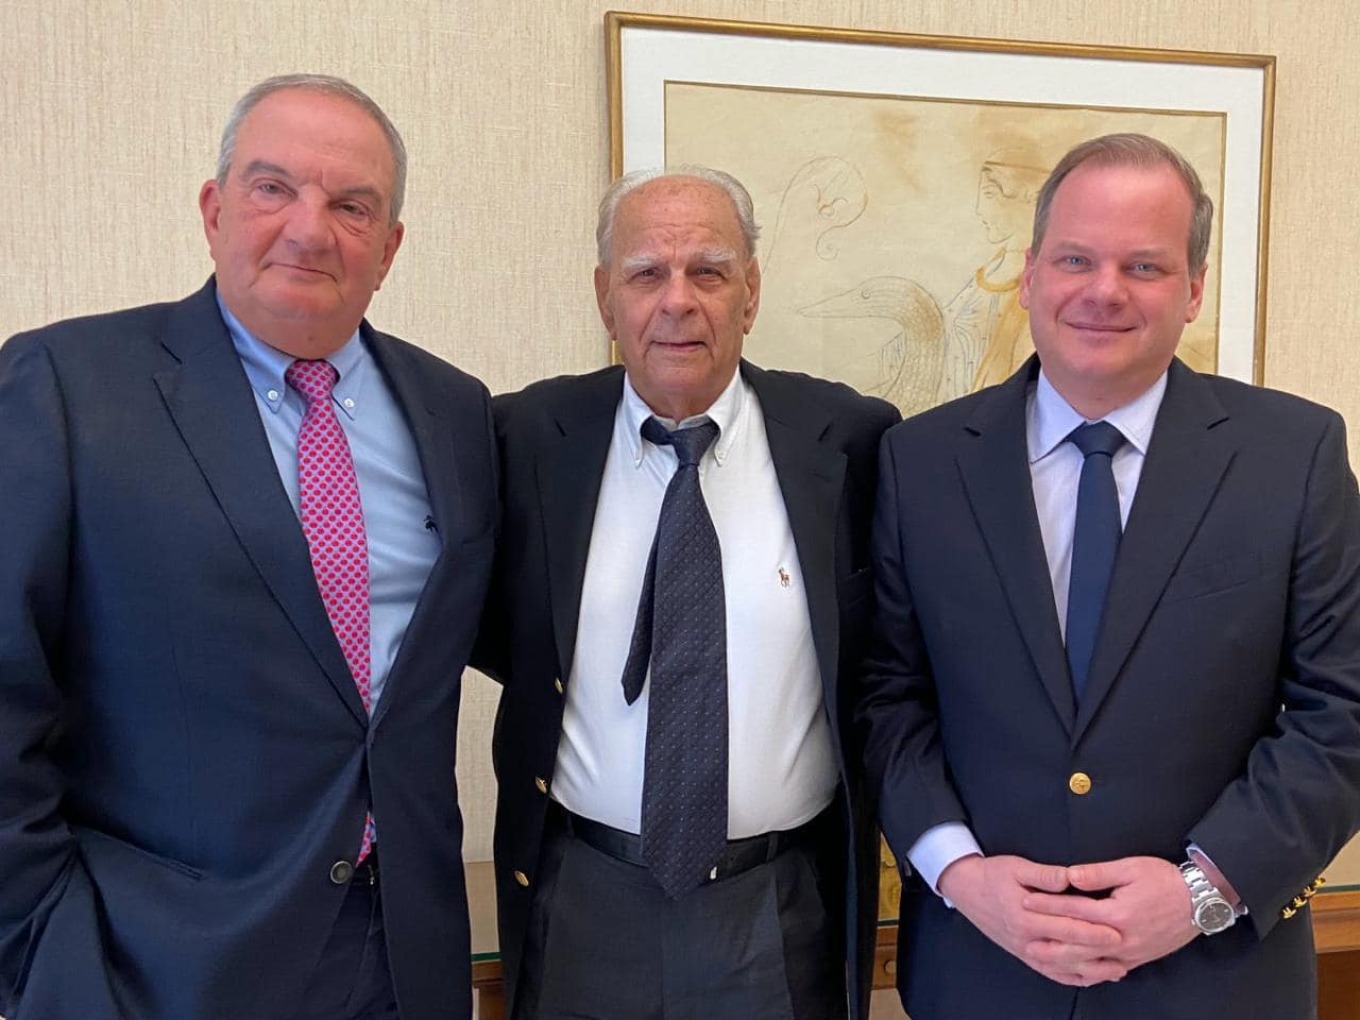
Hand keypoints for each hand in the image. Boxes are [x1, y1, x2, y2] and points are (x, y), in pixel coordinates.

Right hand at [939, 854, 1126, 985]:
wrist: (965, 889)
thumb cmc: (992, 875)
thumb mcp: (1016, 866)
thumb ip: (1044, 874)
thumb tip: (1069, 878)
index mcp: (1024, 915)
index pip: (1065, 926)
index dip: (1092, 930)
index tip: (1116, 930)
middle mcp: (1025, 939)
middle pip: (1068, 950)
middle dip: (1099, 952)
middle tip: (1126, 951)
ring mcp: (1024, 951)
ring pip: (1062, 968)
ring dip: (1091, 970)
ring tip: (1118, 969)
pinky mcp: (1024, 955)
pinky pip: (1051, 973)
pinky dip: (1073, 978)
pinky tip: (1091, 978)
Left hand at [1024, 856, 1196, 972]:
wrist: (1201, 901)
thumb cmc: (1166, 880)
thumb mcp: (1132, 868)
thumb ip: (1098, 874)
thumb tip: (1070, 876)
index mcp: (1118, 913)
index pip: (1073, 909)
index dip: (1047, 904)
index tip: (1025, 899)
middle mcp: (1122, 938)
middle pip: (1076, 942)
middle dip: (1047, 937)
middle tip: (1021, 934)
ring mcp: (1130, 952)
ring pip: (1090, 961)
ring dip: (1062, 959)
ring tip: (1038, 954)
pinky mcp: (1138, 959)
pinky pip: (1107, 970)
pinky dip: (1087, 971)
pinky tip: (1072, 969)